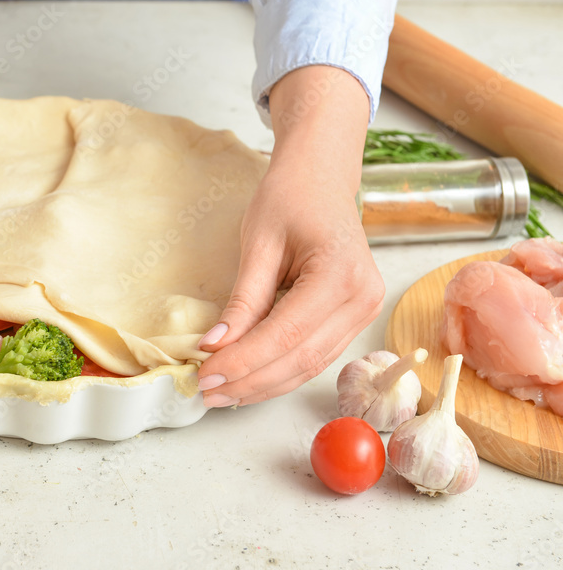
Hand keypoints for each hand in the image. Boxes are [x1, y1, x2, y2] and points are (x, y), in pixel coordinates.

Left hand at [196, 65, 383, 405]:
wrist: (322, 177)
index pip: (286, 335)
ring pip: (310, 366)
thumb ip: (242, 300)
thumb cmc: (290, 198)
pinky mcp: (355, 318)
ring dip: (263, 384)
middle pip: (301, 359)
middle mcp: (363, 299)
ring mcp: (364, 311)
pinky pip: (316, 356)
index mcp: (341, 275)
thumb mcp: (258, 244)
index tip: (205, 374)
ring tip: (220, 392)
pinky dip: (279, 371)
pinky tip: (247, 379)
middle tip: (206, 391)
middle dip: (250, 381)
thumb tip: (214, 347)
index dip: (244, 361)